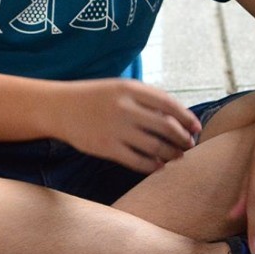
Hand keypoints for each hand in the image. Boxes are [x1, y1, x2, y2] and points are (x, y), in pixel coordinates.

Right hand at [55, 80, 199, 171]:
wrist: (58, 107)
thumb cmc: (93, 97)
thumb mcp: (119, 87)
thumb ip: (145, 98)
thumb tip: (178, 117)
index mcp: (130, 88)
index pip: (169, 104)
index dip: (187, 118)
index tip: (196, 128)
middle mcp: (124, 107)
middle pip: (166, 127)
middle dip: (183, 138)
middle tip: (189, 144)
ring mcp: (115, 129)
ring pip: (156, 146)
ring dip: (172, 154)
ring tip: (177, 156)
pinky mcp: (106, 147)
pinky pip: (138, 161)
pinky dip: (152, 165)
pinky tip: (158, 166)